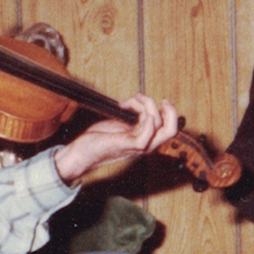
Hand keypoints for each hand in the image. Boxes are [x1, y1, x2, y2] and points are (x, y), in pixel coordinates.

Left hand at [55, 95, 175, 183]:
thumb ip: (133, 116)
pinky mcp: (127, 145)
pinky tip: (136, 113)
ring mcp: (138, 146)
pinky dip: (147, 123)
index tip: (157, 100)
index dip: (168, 112)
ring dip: (147, 106)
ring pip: (158, 126)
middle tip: (161, 101)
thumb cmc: (98, 138)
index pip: (169, 127)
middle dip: (170, 111)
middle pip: (171, 130)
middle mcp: (146, 143)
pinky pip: (146, 137)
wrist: (82, 152)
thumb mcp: (120, 123)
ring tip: (130, 101)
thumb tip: (139, 102)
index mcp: (145, 138)